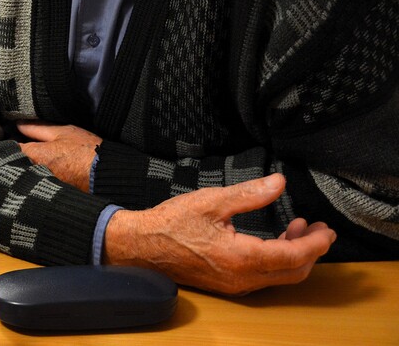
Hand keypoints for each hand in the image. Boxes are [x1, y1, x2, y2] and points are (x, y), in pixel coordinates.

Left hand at [17, 121, 101, 191]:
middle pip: (14, 167)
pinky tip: (44, 177)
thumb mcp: (62, 132)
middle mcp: (33, 174)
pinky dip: (36, 183)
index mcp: (34, 156)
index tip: (10, 141)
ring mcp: (41, 187)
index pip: (9, 151)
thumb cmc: (86, 151)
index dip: (8, 145)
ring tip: (35, 165)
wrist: (107, 176)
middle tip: (21, 153)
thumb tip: (19, 124)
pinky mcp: (50, 196)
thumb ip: (37, 128)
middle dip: (14, 160)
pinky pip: (36, 187)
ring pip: (24, 178)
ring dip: (25, 171)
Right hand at [103, 173, 336, 294]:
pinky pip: (264, 277)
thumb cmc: (172, 223)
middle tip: (318, 229)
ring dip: (295, 255)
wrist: (142, 246)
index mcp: (242, 257)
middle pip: (293, 272)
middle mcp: (242, 278)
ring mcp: (235, 285)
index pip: (293, 255)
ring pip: (280, 277)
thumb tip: (278, 183)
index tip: (326, 229)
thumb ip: (249, 194)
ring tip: (297, 228)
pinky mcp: (228, 284)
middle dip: (311, 250)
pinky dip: (277, 261)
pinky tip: (273, 241)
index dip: (315, 243)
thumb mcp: (212, 201)